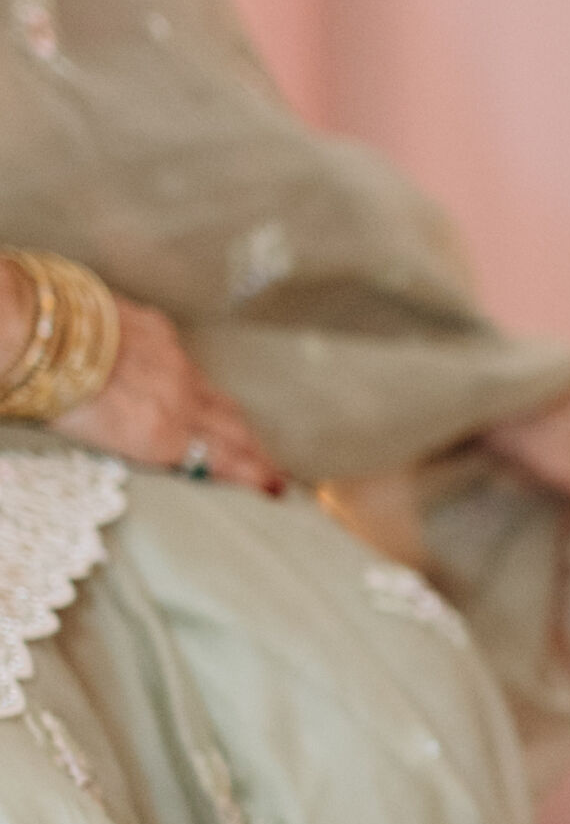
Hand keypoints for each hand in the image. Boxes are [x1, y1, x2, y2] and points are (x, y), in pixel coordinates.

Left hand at [52, 294, 284, 491]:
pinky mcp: (160, 331)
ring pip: (216, 396)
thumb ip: (143, 448)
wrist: (37, 332)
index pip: (226, 460)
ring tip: (247, 439)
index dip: (257, 477)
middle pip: (234, 430)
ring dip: (235, 422)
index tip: (278, 492)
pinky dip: (195, 383)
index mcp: (160, 436)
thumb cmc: (51, 395)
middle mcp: (178, 401)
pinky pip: (187, 363)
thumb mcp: (101, 443)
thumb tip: (167, 454)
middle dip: (259, 454)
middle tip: (278, 475)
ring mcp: (173, 363)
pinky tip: (193, 389)